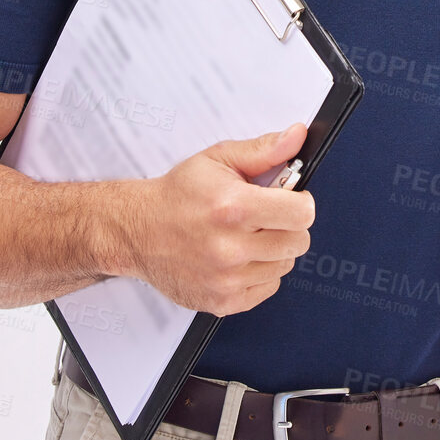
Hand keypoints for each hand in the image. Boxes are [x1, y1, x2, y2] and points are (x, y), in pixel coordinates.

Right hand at [128, 123, 314, 315]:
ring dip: (274, 249)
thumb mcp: (218, 160)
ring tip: (248, 235)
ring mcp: (226, 279)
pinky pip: (268, 288)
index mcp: (233, 207)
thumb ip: (263, 150)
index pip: (302, 214)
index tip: (290, 199)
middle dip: (289, 225)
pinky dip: (259, 272)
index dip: (301, 202)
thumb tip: (297, 136)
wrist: (137, 231)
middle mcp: (230, 247)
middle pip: (299, 242)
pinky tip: (239, 257)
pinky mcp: (222, 302)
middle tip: (266, 216)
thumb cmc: (178, 195)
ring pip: (284, 265)